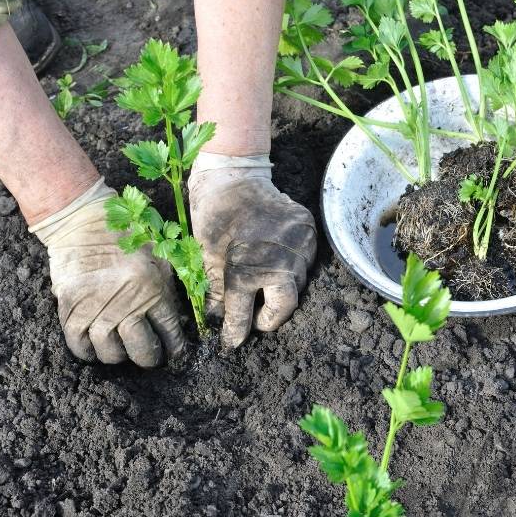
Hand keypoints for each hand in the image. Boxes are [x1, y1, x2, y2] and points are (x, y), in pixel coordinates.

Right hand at [30, 179, 185, 366]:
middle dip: (148, 359)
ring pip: (109, 350)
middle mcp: (127, 301)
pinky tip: (94, 349)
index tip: (174, 354)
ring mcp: (97, 305)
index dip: (174, 349)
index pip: (170, 332)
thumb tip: (177, 324)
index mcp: (154, 288)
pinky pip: (77, 342)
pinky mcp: (71, 304)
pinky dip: (86, 352)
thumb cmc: (127, 236)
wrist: (84, 218)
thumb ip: (168, 289)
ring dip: (117, 356)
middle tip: (148, 358)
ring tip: (120, 350)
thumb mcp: (159, 257)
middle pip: (141, 348)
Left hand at [188, 160, 315, 347]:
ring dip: (282, 290)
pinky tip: (279, 262)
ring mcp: (298, 246)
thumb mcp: (206, 256)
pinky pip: (307, 261)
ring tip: (266, 287)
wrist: (234, 174)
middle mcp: (277, 263)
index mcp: (245, 271)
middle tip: (257, 319)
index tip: (232, 342)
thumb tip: (218, 321)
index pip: (242, 315)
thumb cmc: (214, 215)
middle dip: (270, 318)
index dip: (236, 332)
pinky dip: (293, 267)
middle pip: (284, 307)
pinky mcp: (309, 232)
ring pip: (298, 284)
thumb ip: (216, 292)